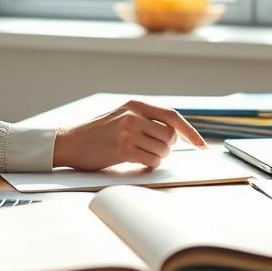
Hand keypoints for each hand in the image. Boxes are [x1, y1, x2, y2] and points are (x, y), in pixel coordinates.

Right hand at [53, 100, 206, 170]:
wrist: (70, 142)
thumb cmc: (98, 133)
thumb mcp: (121, 116)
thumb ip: (145, 119)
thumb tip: (175, 133)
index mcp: (135, 105)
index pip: (172, 116)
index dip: (189, 131)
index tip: (201, 145)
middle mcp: (133, 115)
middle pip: (170, 135)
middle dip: (168, 148)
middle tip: (154, 151)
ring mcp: (128, 132)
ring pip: (162, 150)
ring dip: (157, 158)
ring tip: (142, 156)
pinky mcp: (122, 149)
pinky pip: (151, 161)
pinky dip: (149, 165)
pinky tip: (138, 162)